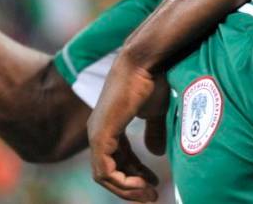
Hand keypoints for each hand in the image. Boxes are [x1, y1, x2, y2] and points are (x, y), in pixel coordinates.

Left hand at [87, 55, 168, 201]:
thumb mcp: (155, 112)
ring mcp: (96, 133)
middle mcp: (98, 131)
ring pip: (104, 176)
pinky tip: (141, 184)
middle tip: (152, 196)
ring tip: (150, 194)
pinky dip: (122, 183)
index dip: (134, 175)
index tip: (154, 183)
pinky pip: (104, 170)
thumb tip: (156, 152)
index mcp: (109, 126)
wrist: (145, 62)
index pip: (115, 160)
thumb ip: (154, 132)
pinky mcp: (100, 134)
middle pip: (108, 172)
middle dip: (130, 187)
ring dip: (127, 189)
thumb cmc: (152, 81)